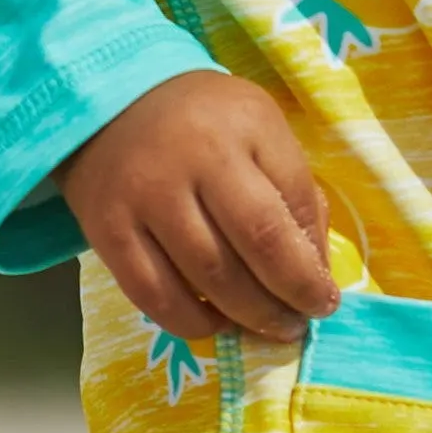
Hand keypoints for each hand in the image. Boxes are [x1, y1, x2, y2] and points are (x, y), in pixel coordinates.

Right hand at [62, 73, 340, 345]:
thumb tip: (315, 271)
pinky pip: (153, 295)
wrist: (110, 103)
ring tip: (267, 328)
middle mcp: (192, 161)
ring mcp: (144, 197)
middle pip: (254, 245)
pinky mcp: (106, 229)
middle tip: (301, 324)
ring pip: (207, 277)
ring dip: (247, 316)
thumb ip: (292, 190)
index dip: (313, 265)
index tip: (325, 297)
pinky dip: (191, 322)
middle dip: (288, 297)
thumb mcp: (261, 130)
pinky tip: (215, 323)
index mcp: (243, 129)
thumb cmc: (204, 123)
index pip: (290, 208)